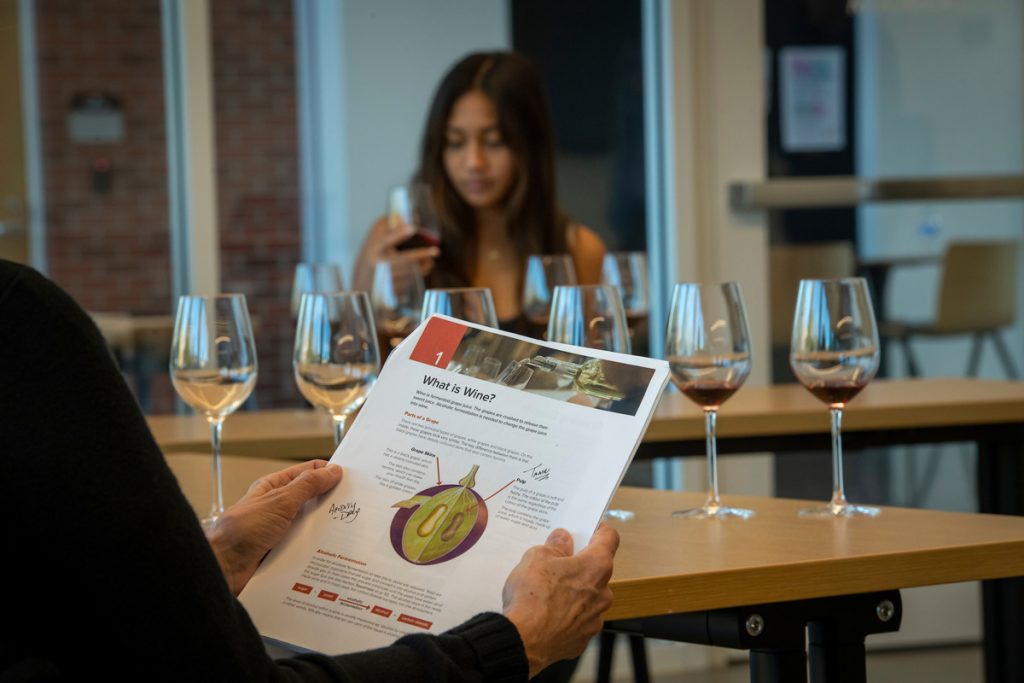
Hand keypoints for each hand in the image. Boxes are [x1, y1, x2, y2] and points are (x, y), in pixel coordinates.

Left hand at [206, 460, 343, 594]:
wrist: (224, 569)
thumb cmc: (241, 531)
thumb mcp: (279, 502)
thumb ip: (307, 486)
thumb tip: (332, 471)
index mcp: (274, 488)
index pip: (307, 473)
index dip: (328, 472)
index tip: (351, 478)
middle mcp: (278, 508)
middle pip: (312, 499)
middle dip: (332, 501)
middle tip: (356, 505)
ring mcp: (282, 530)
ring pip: (312, 524)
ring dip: (326, 528)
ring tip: (349, 529)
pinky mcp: (284, 552)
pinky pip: (307, 546)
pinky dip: (319, 547)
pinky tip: (334, 550)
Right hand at [352, 216, 439, 290]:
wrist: (361, 287)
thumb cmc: (371, 257)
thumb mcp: (374, 239)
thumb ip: (388, 224)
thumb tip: (413, 216)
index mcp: (373, 250)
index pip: (386, 239)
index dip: (398, 233)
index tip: (412, 227)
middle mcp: (377, 265)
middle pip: (404, 259)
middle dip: (422, 255)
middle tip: (436, 251)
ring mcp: (384, 281)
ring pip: (410, 272)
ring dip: (423, 267)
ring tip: (429, 262)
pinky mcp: (390, 293)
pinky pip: (409, 284)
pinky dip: (417, 277)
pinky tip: (421, 272)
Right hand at [502, 524, 618, 677]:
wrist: (523, 641)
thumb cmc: (532, 596)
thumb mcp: (537, 556)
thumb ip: (555, 545)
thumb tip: (563, 540)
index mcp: (596, 567)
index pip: (610, 539)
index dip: (599, 530)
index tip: (589, 529)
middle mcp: (603, 593)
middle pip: (597, 570)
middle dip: (579, 564)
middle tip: (556, 562)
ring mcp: (595, 619)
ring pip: (588, 597)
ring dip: (573, 592)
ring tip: (546, 592)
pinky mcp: (583, 639)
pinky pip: (577, 620)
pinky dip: (566, 615)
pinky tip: (546, 614)